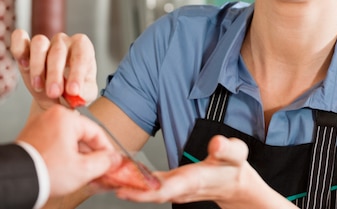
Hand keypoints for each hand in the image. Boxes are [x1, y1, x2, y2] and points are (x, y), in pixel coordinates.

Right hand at [10, 29, 97, 110]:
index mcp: (83, 49)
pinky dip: (19, 49)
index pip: (82, 54)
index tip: (73, 91)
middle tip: (54, 93)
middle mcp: (64, 42)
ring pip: (40, 43)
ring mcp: (45, 42)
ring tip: (38, 86)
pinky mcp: (26, 47)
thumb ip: (83, 93)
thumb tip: (76, 94)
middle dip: (55, 74)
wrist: (56, 98)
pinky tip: (23, 64)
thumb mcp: (85, 95)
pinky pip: (20, 38)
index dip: (77, 72)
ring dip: (37, 66)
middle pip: (59, 50)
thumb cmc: (73, 92)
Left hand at [16, 104, 121, 196]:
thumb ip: (104, 162)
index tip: (111, 162)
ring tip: (81, 173)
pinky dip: (63, 155)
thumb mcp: (83, 169)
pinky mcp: (31, 136)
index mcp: (66, 118)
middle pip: (81, 135)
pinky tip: (66, 170)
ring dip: (77, 156)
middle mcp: (51, 116)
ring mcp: (39, 125)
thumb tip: (114, 158)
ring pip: (68, 140)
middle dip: (91, 155)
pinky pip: (54, 143)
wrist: (14, 181)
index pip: (96, 132)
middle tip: (97, 171)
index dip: (107, 150)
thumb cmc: (45, 172)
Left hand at [114, 135, 294, 208]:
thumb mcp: (237, 155)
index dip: (144, 191)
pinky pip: (148, 185)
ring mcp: (174, 188)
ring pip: (145, 190)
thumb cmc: (234, 169)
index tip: (123, 188)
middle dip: (124, 189)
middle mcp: (180, 188)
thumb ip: (227, 149)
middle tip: (100, 180)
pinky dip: (132, 181)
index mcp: (193, 180)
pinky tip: (118, 174)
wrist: (236, 185)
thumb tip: (217, 143)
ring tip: (99, 176)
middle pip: (148, 193)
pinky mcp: (171, 184)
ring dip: (124, 185)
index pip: (166, 189)